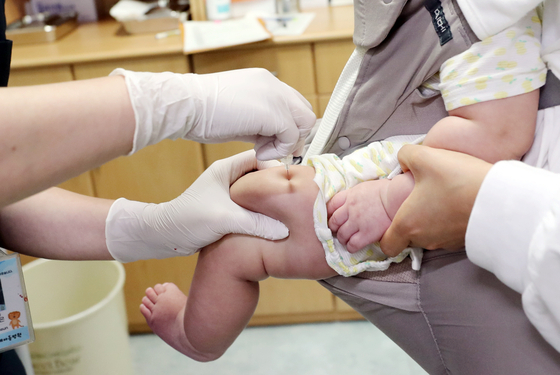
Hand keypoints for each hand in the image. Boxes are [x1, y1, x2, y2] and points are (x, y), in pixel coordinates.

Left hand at [105, 150, 288, 261]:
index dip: (277, 168)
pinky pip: (252, 205)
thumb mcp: (225, 219)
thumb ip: (256, 222)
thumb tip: (284, 229)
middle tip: (294, 198)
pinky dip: (262, 211)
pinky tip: (271, 222)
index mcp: (227, 169)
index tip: (292, 183)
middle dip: (277, 185)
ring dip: (270, 200)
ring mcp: (228, 192)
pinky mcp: (227, 208)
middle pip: (261, 175)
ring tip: (285, 211)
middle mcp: (229, 177)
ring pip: (258, 191)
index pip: (261, 158)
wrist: (165, 236)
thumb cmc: (188, 220)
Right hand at [112, 68, 315, 158]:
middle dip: (294, 136)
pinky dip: (279, 149)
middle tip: (275, 151)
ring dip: (287, 143)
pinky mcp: (274, 113)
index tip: (276, 144)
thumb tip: (271, 140)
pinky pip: (292, 136)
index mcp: (263, 81)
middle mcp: (273, 85)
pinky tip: (258, 151)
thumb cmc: (200, 112)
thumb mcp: (236, 114)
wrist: (185, 105)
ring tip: (263, 151)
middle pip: (304, 112)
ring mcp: (275, 96)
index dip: (290, 127)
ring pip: (304, 123)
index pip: (293, 103)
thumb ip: (258, 123)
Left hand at [327, 179, 391, 252]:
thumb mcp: (365, 188)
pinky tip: (354, 247)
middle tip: (339, 231)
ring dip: (342, 239)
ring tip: (346, 240)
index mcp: (350, 196)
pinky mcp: (366, 234)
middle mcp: (350, 209)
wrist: (398, 198)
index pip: (331, 205)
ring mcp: (357, 222)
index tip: (332, 218)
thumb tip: (352, 202)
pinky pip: (352, 244)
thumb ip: (355, 195)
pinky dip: (350, 247)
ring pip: (341, 235)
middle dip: (334, 228)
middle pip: (334, 222)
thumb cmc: (386, 191)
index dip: (329, 213)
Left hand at [380, 145, 491, 255]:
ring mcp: (446, 242)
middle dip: (409, 221)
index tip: (390, 219)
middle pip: (408, 238)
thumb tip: (403, 162)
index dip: (384, 235)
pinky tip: (456, 202)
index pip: (387, 245)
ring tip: (439, 197)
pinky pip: (447, 233)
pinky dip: (447, 221)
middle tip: (417, 200)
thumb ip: (406, 155)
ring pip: (428, 235)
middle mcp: (425, 239)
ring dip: (429, 220)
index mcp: (408, 225)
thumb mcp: (426, 157)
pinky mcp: (464, 240)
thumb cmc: (457, 180)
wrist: (501, 199)